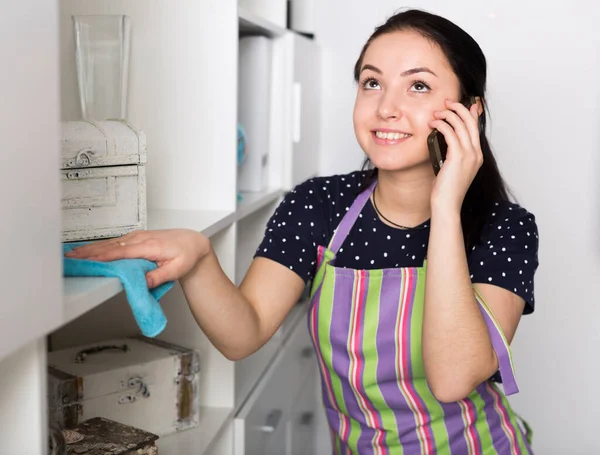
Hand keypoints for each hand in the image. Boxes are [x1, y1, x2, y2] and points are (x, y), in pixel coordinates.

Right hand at [65, 229, 209, 287]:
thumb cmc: (186, 254)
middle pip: (110, 246)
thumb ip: (159, 276)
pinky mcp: (136, 238)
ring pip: (110, 243)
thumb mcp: (177, 269)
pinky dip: (100, 246)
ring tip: (73, 254)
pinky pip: (115, 242)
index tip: (86, 261)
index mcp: (149, 246)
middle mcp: (140, 239)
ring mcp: (137, 237)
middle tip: (70, 257)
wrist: (193, 242)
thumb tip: (142, 281)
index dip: (102, 257)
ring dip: (91, 248)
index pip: (120, 253)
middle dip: (89, 252)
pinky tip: (89, 249)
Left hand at [429, 99, 482, 211]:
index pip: (475, 128)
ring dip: (448, 115)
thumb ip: (452, 155)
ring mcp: (469, 155)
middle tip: (447, 103)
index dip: (470, 113)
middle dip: (459, 108)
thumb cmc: (446, 190)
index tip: (462, 104)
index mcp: (477, 156)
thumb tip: (444, 142)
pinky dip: (442, 125)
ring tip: (436, 113)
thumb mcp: (451, 169)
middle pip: (471, 122)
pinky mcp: (458, 157)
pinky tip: (434, 124)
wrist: (447, 204)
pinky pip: (451, 133)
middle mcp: (476, 153)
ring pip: (461, 124)